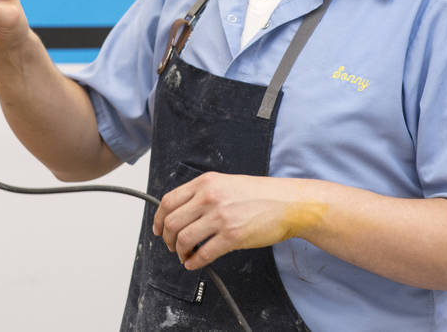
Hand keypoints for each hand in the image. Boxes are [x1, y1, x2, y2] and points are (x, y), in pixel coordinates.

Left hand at [152, 172, 325, 270]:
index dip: (158, 219)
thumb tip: (182, 212)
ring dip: (180, 251)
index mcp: (205, 183)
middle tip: (170, 246)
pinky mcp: (232, 236)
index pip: (168, 201)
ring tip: (184, 256)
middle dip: (167, 238)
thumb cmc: (260, 194)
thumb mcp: (225, 183)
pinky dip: (194, 262)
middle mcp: (209, 198)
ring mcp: (220, 217)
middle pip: (172, 222)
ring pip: (184, 239)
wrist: (288, 203)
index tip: (157, 229)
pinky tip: (194, 263)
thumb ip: (203, 193)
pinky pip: (204, 253)